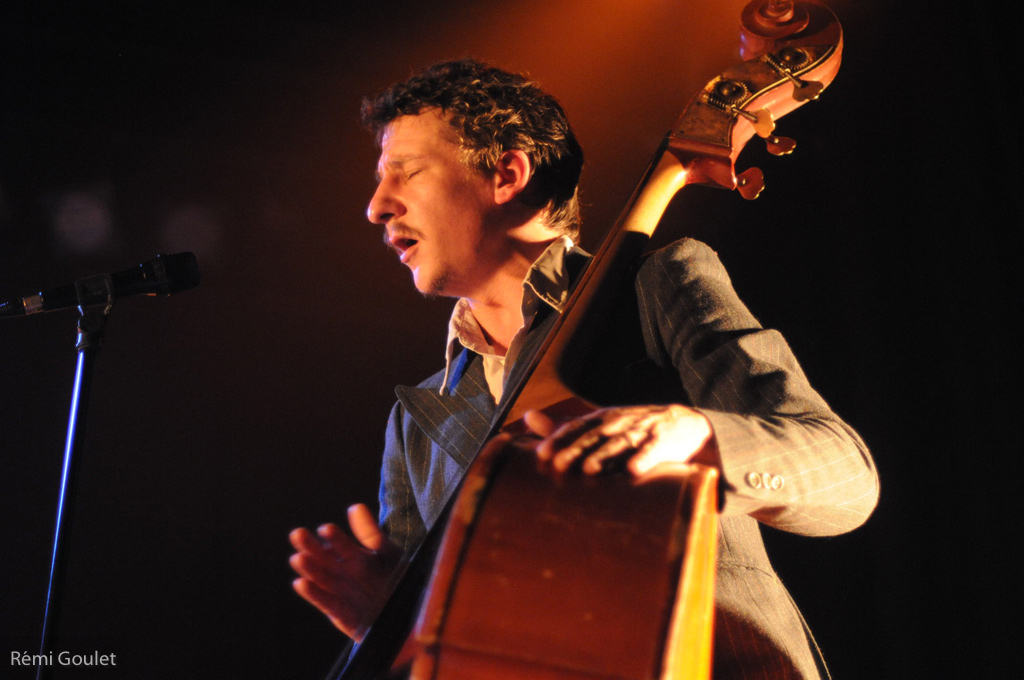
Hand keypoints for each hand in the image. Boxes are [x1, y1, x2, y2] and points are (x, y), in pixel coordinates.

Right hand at [289, 503, 402, 639]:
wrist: (407, 616)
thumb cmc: (398, 581)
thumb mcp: (389, 554)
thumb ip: (371, 534)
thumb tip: (355, 507)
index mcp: (356, 557)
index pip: (342, 544)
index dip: (334, 537)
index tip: (326, 529)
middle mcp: (344, 573)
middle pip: (324, 559)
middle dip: (311, 547)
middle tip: (298, 534)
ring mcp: (341, 593)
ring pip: (321, 579)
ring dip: (309, 569)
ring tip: (298, 558)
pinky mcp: (341, 614)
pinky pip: (326, 603)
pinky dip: (314, 594)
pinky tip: (301, 583)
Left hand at [523, 404, 717, 477]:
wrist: (685, 424)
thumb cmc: (633, 429)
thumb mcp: (599, 423)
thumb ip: (565, 425)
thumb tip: (528, 418)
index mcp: (603, 419)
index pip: (578, 427)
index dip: (560, 439)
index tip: (542, 454)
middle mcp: (620, 422)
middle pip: (595, 436)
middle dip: (576, 449)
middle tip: (558, 465)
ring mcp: (642, 431)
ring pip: (621, 443)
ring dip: (605, 455)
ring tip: (589, 469)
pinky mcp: (665, 442)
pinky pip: (654, 450)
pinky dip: (644, 459)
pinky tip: (633, 471)